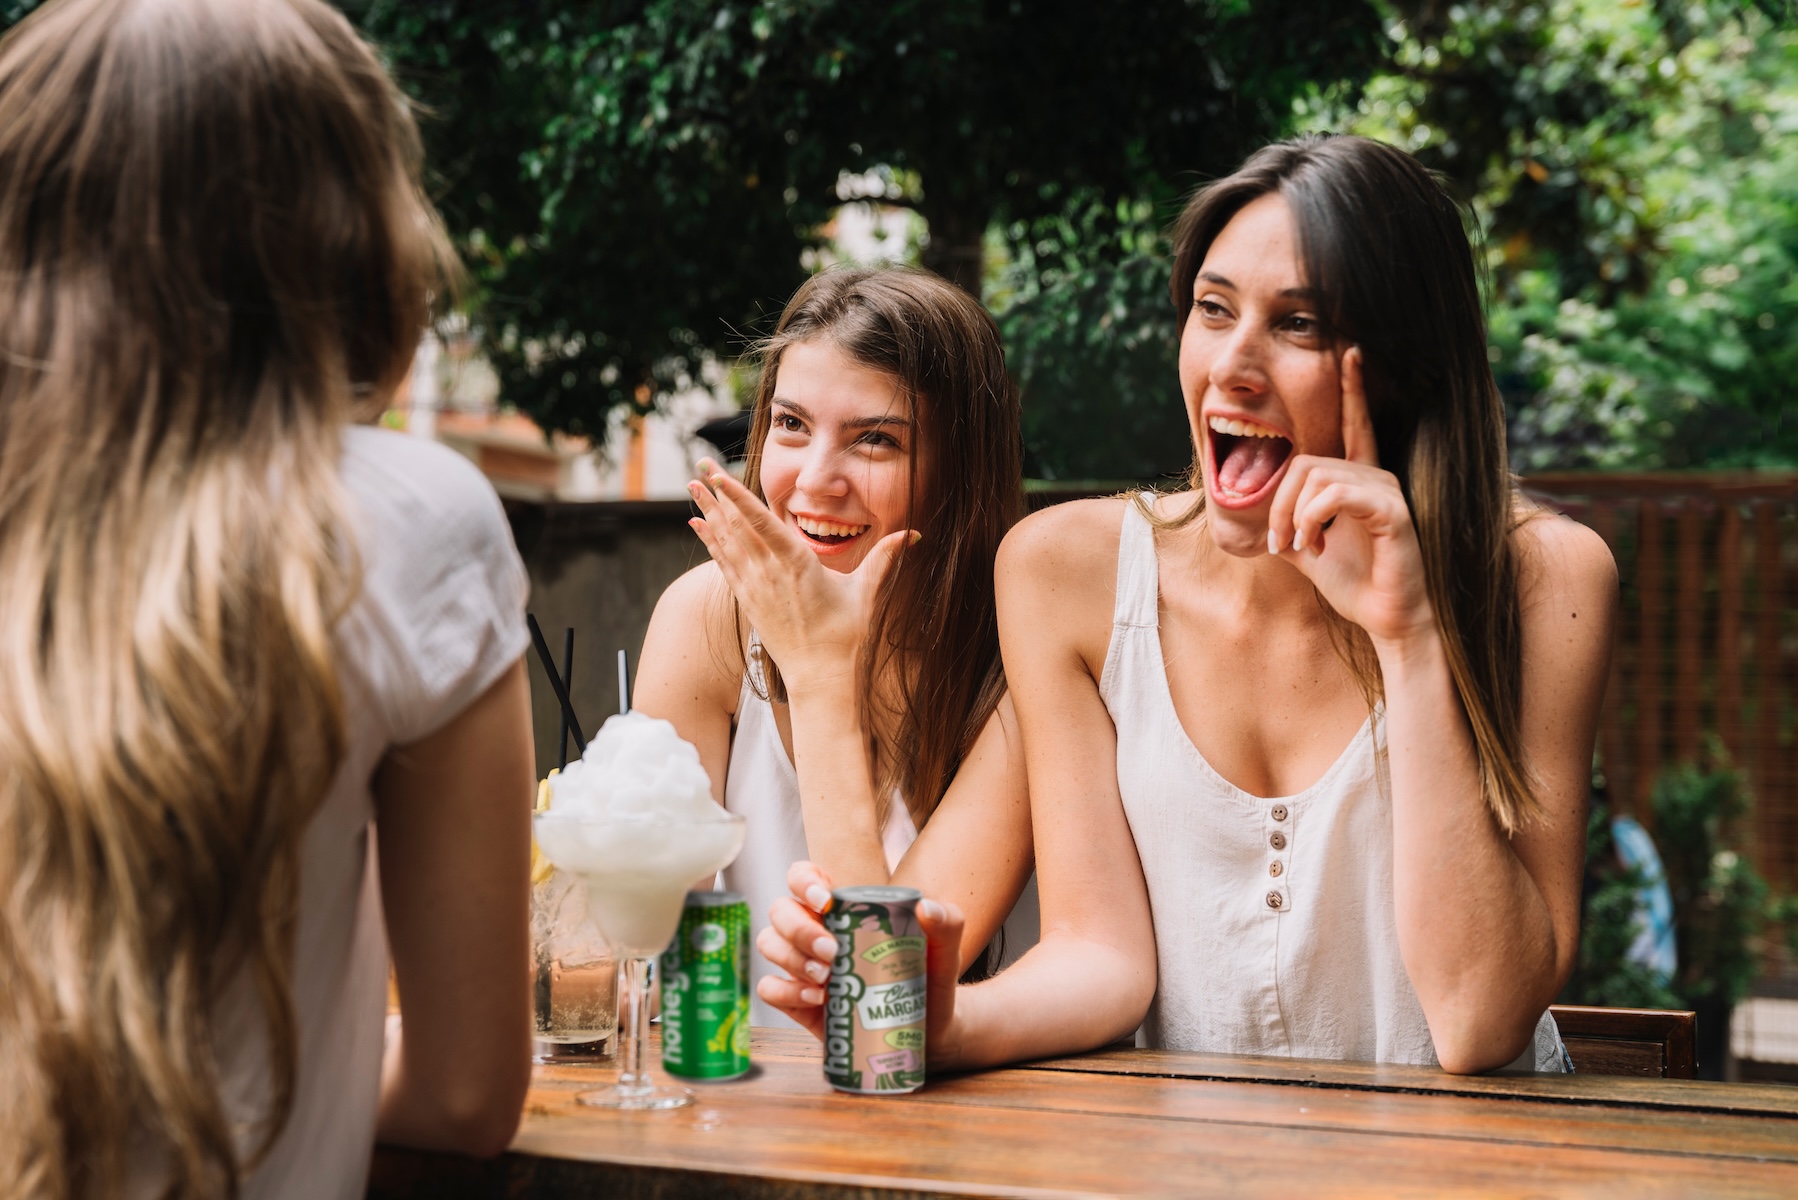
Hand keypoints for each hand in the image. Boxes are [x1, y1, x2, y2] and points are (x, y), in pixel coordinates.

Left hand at [686, 459, 913, 689]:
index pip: (761, 523)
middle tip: (699, 464)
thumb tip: (914, 533)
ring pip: (726, 541)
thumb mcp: (867, 594)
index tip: (718, 475)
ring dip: (708, 512)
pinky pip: (724, 563)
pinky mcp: (748, 601)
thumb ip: (885, 559)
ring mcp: (755, 587)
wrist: (820, 677)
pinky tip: (697, 524)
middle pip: (736, 526)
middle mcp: (769, 573)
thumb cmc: (845, 636)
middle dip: (716, 494)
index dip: (737, 497)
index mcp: (797, 564)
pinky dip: (710, 541)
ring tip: (692, 486)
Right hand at [755, 861, 965, 1061]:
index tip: (826, 902)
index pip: (804, 877)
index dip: (804, 881)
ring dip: (792, 958)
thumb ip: (947, 921)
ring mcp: (802, 965)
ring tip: (827, 979)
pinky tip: (818, 1000)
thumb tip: (926, 908)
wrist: (930, 1028)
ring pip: (769, 945)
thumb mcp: (945, 946)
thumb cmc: (929, 975)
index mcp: (841, 907)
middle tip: (832, 951)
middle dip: (799, 929)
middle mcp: (814, 930)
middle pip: (780, 911)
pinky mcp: (798, 1001)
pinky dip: (787, 991)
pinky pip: (769, 988)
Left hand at [1265, 347, 1433, 648]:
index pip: (1354, 424)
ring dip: (1293, 517)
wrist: (1389, 621)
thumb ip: (1284, 524)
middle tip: (1280, 543)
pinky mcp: (1392, 510)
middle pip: (1306, 463)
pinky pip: (1336, 494)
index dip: (1353, 388)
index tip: (1351, 351)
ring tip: (1303, 548)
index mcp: (1358, 479)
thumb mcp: (1308, 550)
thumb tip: (1254, 517)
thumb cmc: (1355, 584)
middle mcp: (1376, 475)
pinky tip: (1316, 545)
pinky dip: (1311, 519)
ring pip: (1316, 477)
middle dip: (1279, 505)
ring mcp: (1387, 490)